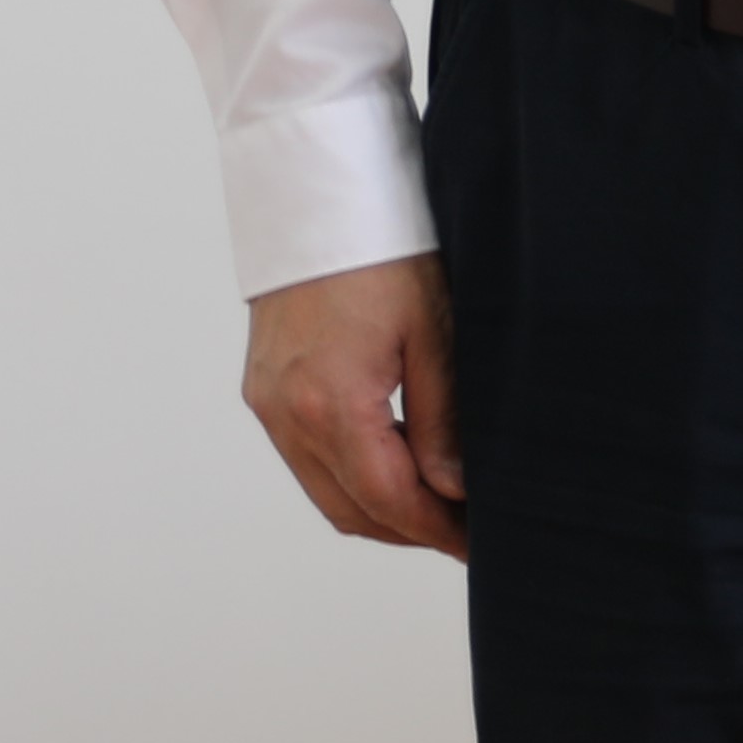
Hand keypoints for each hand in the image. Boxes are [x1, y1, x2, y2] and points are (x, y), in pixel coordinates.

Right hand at [240, 253, 465, 559]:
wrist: (318, 197)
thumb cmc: (386, 251)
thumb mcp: (434, 333)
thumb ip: (443, 420)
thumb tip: (457, 489)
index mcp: (331, 405)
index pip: (390, 500)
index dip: (438, 531)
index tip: (479, 545)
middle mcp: (287, 414)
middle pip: (352, 510)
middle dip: (412, 530)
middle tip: (468, 533)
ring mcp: (268, 404)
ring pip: (326, 490)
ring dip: (381, 507)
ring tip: (442, 506)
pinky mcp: (263, 389)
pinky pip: (307, 458)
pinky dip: (352, 476)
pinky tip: (398, 466)